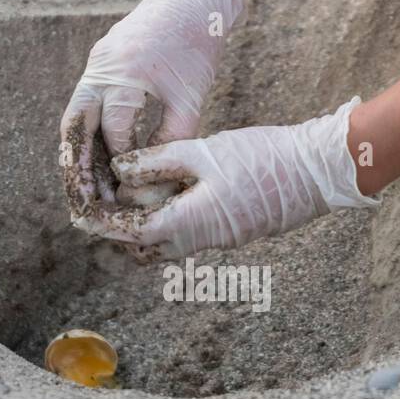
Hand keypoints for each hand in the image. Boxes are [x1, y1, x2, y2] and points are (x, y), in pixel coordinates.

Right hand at [60, 0, 245, 215]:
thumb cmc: (198, 43)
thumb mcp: (190, 95)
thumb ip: (172, 136)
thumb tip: (155, 177)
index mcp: (124, 73)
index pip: (113, 131)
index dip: (119, 166)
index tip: (123, 196)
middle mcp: (100, 68)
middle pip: (76, 129)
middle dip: (77, 170)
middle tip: (83, 206)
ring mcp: (95, 65)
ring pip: (74, 121)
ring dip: (78, 157)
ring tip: (85, 193)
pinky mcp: (99, 66)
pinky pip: (84, 108)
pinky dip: (86, 137)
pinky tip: (95, 165)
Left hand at [76, 99, 380, 258]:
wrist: (316, 172)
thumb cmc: (262, 158)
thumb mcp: (203, 152)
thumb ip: (159, 161)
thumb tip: (121, 170)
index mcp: (188, 221)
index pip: (131, 232)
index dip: (104, 224)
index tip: (84, 215)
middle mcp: (200, 240)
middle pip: (145, 246)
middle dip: (123, 227)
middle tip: (107, 198)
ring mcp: (217, 240)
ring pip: (167, 243)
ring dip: (148, 224)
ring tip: (138, 190)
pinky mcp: (231, 232)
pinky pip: (188, 235)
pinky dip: (170, 219)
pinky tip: (170, 190)